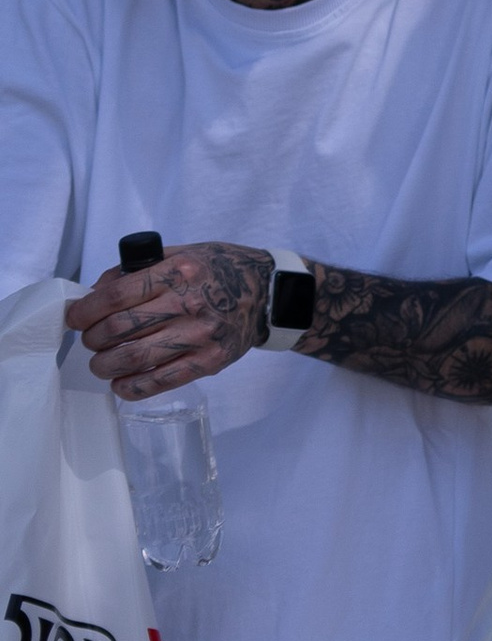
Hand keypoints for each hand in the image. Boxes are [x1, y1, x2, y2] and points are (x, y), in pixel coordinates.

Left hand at [66, 244, 273, 398]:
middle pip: (120, 328)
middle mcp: (190, 302)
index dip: (86, 310)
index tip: (74, 318)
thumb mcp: (183, 253)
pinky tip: (120, 382)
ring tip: (100, 362)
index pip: (117, 295)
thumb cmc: (219, 270)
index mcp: (180, 270)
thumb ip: (140, 269)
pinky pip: (159, 382)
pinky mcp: (209, 361)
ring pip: (133, 358)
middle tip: (89, 339)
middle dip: (92, 338)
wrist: (267, 292)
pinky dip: (130, 387)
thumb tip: (96, 292)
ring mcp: (201, 335)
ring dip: (105, 365)